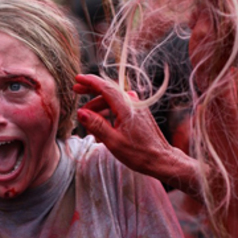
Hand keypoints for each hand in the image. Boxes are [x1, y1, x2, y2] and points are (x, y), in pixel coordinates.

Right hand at [74, 73, 197, 191]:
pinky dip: (108, 112)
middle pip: (108, 91)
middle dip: (91, 92)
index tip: (78, 79)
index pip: (105, 87)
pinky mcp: (139, 113)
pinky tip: (102, 123)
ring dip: (98, 107)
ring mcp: (137, 107)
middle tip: (76, 91)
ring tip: (88, 121)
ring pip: (113, 100)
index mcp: (126, 107)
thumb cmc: (139, 153)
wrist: (161, 159)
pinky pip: (120, 107)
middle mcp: (132, 103)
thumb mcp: (113, 142)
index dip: (90, 81)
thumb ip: (96, 125)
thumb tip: (81, 113)